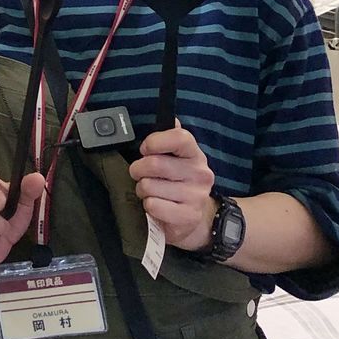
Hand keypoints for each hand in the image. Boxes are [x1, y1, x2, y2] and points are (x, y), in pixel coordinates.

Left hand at [128, 122, 215, 250]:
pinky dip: (148, 206)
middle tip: (139, 174)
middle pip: (154, 163)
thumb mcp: (177, 159)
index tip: (145, 149)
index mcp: (195, 154)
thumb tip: (172, 118)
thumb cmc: (179, 183)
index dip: (155, 141)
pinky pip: (153, 205)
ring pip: (149, 186)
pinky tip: (157, 206)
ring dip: (142, 190)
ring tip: (151, 192)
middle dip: (138, 169)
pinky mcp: (188, 216)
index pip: (179, 137)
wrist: (197, 219)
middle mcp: (200, 173)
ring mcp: (196, 195)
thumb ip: (172, 138)